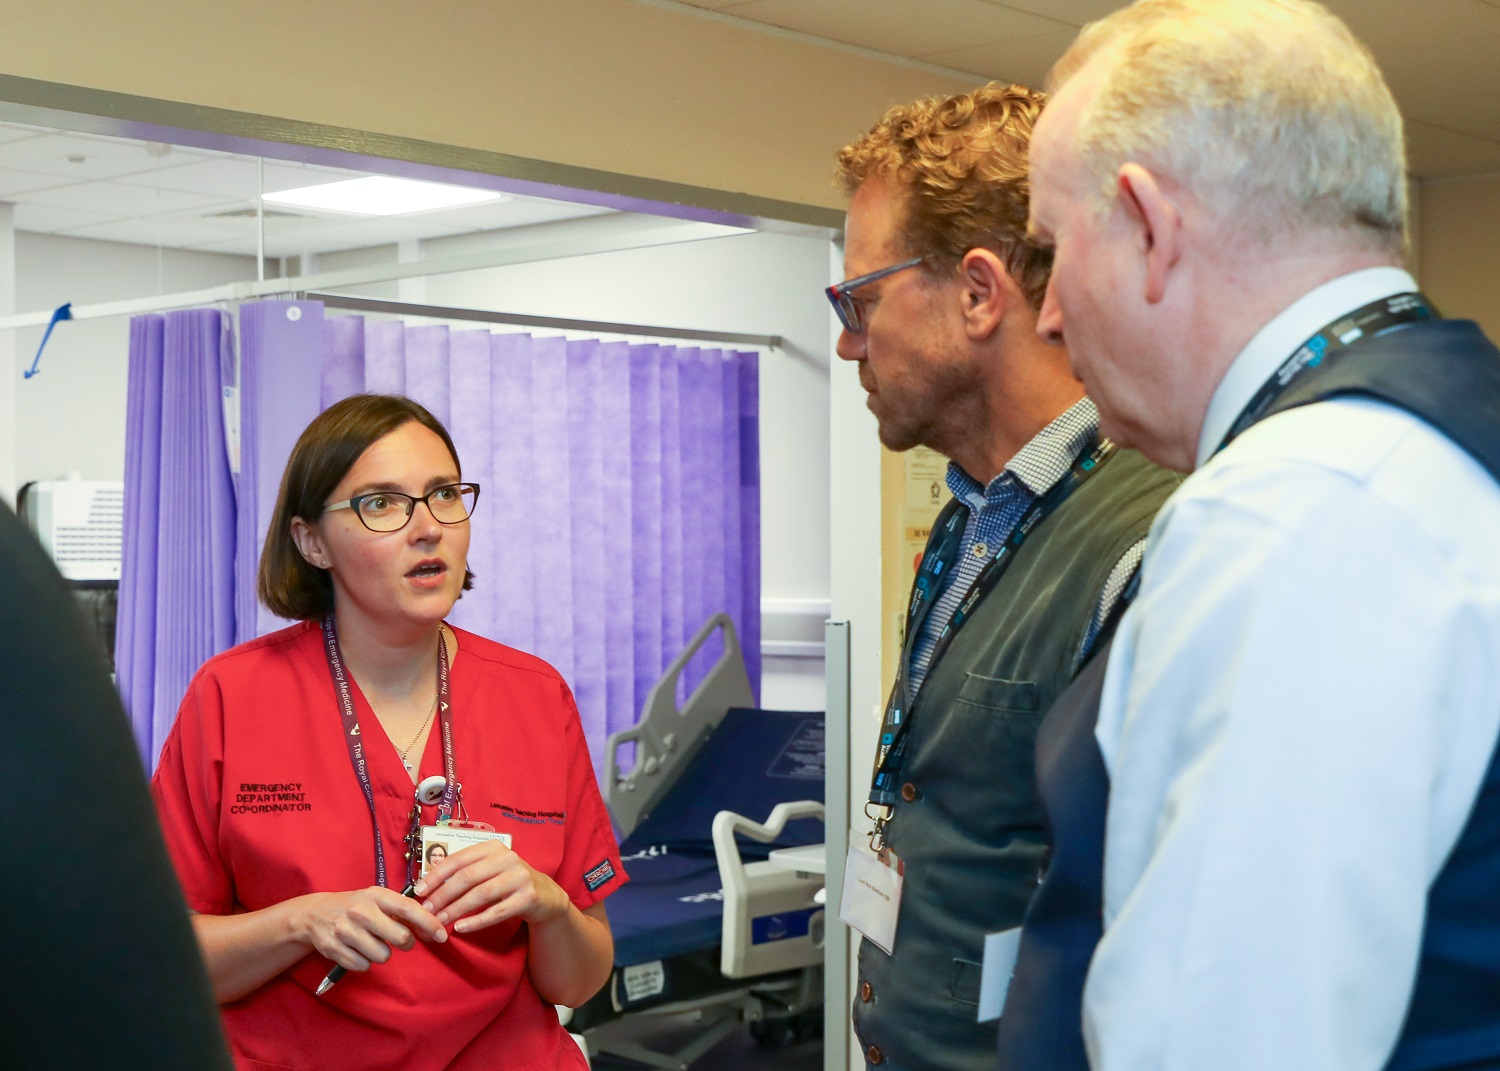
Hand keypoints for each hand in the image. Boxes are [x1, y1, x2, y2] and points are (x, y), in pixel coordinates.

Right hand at [295, 887, 446, 972]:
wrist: (314, 914)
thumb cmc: (355, 906)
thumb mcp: (377, 899)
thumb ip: (402, 911)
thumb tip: (433, 928)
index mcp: (375, 896)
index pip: (408, 909)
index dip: (429, 923)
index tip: (442, 935)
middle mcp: (361, 911)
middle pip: (400, 937)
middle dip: (406, 943)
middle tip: (401, 940)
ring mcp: (345, 931)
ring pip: (383, 956)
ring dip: (382, 953)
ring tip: (372, 942)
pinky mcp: (334, 949)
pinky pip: (364, 966)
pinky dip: (364, 961)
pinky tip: (357, 949)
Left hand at [414, 840, 569, 934]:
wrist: (545, 895)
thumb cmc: (508, 882)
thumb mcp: (490, 869)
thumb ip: (466, 870)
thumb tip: (429, 879)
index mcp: (494, 847)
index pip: (459, 859)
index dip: (436, 875)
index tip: (419, 890)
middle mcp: (508, 858)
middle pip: (468, 877)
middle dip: (443, 894)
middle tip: (426, 910)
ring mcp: (520, 877)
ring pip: (481, 894)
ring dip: (456, 909)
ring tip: (440, 921)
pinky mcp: (529, 897)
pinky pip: (497, 912)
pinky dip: (477, 921)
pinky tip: (461, 928)